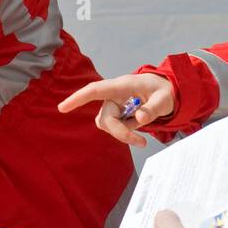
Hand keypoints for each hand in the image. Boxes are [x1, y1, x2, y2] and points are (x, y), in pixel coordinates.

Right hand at [57, 72, 176, 147]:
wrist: (165, 93)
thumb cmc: (163, 91)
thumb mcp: (165, 99)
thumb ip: (154, 109)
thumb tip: (140, 120)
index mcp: (122, 86)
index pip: (95, 90)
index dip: (78, 98)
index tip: (62, 108)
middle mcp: (113, 95)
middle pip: (105, 117)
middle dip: (120, 132)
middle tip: (141, 142)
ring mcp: (112, 105)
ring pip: (106, 125)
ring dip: (122, 134)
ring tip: (141, 137)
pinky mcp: (114, 114)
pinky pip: (112, 128)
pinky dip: (124, 133)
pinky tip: (137, 130)